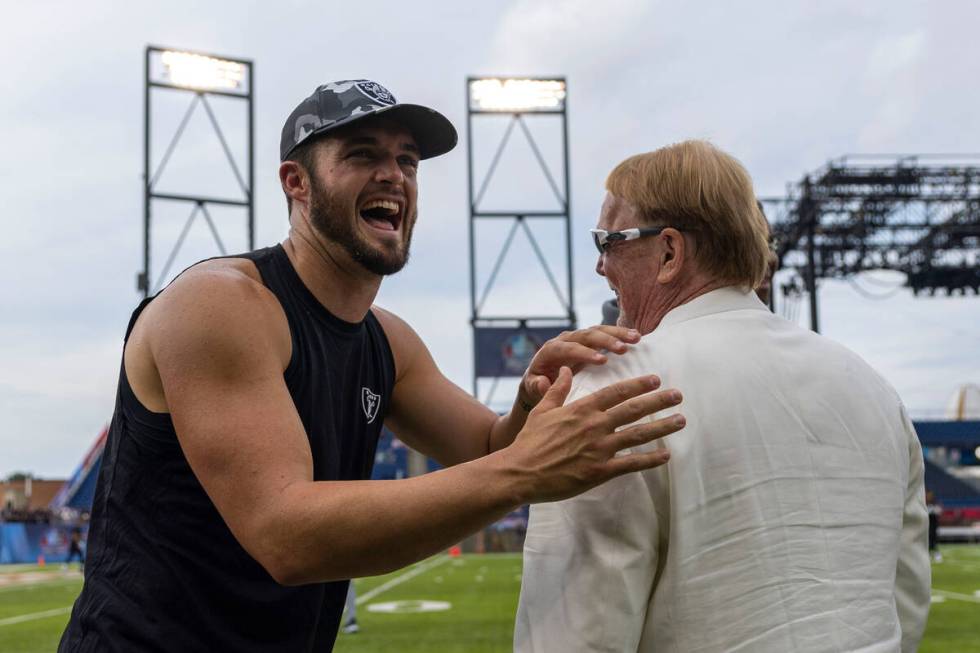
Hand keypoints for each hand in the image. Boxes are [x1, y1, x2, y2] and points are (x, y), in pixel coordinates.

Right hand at [505, 367, 683, 503]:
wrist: (520, 472)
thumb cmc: (529, 441)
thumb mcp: (542, 410)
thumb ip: (557, 390)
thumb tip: (564, 369)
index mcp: (582, 409)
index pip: (616, 393)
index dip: (637, 385)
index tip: (655, 379)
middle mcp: (595, 426)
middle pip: (634, 410)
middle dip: (658, 401)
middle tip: (678, 395)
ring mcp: (599, 449)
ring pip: (638, 435)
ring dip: (662, 427)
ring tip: (680, 420)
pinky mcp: (600, 471)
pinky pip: (631, 464)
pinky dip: (650, 459)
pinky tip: (666, 455)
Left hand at [520, 326, 640, 408]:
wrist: (539, 377)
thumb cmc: (536, 385)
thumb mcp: (532, 388)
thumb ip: (535, 386)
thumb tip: (543, 382)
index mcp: (551, 350)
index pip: (568, 348)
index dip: (585, 353)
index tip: (603, 361)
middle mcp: (565, 339)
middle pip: (586, 335)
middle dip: (605, 341)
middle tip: (623, 349)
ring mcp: (578, 338)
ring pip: (598, 330)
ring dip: (617, 333)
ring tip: (636, 339)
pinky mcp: (589, 341)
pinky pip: (605, 333)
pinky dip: (620, 333)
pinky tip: (637, 336)